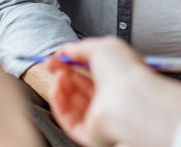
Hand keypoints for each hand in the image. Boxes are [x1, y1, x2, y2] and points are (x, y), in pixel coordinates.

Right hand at [46, 37, 180, 146]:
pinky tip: (56, 89)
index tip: (59, 55)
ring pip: (72, 103)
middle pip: (80, 86)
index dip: (72, 60)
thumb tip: (65, 50)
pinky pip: (68, 120)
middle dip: (64, 72)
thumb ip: (80, 47)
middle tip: (52, 64)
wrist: (129, 100)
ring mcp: (100, 116)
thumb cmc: (124, 72)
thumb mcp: (101, 46)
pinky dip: (58, 104)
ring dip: (60, 86)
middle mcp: (110, 97)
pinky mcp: (90, 133)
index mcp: (117, 76)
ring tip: (57, 75)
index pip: (91, 69)